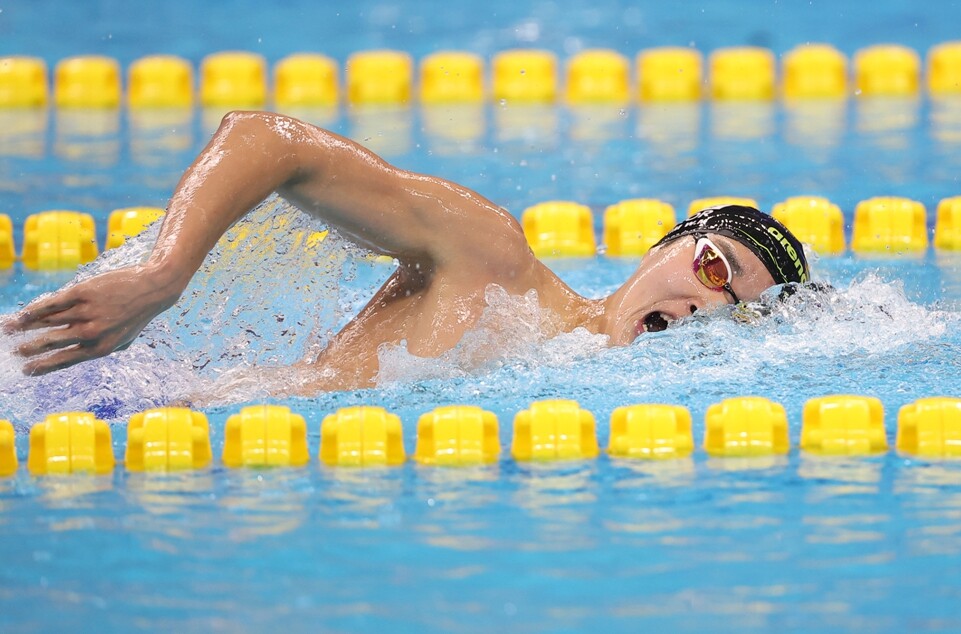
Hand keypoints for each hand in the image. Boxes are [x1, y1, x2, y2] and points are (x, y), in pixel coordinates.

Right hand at [5, 265, 182, 374]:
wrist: (153, 288)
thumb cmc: (137, 315)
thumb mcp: (124, 339)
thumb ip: (103, 348)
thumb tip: (81, 354)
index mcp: (100, 349)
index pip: (64, 361)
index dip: (42, 367)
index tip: (26, 371)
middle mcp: (91, 333)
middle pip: (51, 343)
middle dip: (30, 349)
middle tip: (15, 352)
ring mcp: (86, 312)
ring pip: (48, 322)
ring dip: (25, 326)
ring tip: (9, 329)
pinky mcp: (83, 293)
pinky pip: (53, 303)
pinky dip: (35, 309)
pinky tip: (23, 314)